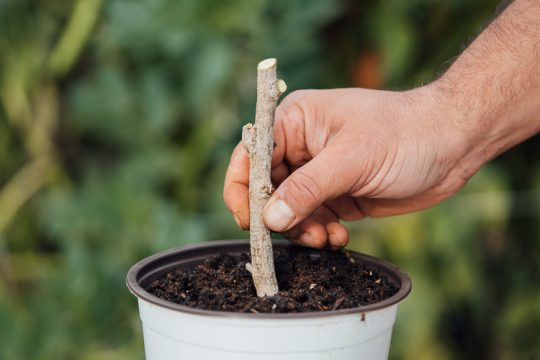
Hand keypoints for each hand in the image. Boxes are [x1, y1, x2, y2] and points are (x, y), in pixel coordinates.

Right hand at [224, 85, 472, 248]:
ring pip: (288, 210)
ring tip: (326, 237)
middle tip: (303, 234)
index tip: (250, 221)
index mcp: (294, 121)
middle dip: (280, 217)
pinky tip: (339, 236)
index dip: (243, 189)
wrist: (451, 146)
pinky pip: (312, 220)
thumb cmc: (404, 134)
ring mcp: (318, 172)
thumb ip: (307, 189)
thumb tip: (268, 218)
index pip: (250, 156)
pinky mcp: (335, 194)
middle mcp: (300, 147)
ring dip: (303, 230)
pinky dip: (320, 233)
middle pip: (266, 189)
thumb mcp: (351, 160)